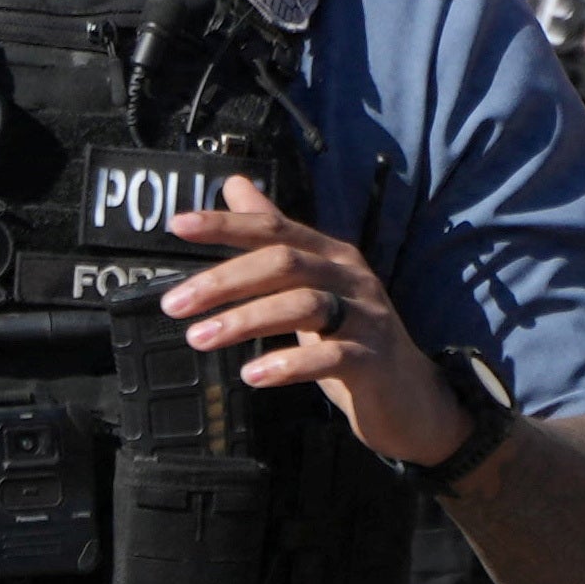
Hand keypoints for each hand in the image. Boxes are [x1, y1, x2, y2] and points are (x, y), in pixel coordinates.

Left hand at [163, 179, 469, 466]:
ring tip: (198, 338)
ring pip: (303, 305)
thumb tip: (236, 186)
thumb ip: (275, 239)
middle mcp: (350, 277)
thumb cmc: (350, 337)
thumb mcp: (310, 284)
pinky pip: (330, 356)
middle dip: (223, 280)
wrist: (410, 397)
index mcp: (331, 255)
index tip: (177, 226)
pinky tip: (253, 374)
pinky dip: (288, 364)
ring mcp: (365, 317)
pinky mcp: (372, 361)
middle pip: (283, 263)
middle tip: (174, 303)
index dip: (226, 224)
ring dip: (244, 320)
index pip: (274, 229)